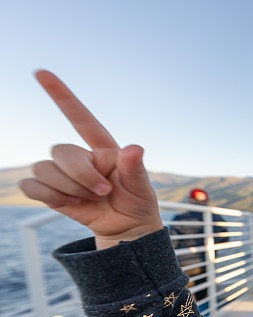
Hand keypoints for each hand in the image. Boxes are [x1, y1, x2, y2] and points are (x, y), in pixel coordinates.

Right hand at [18, 70, 163, 248]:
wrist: (127, 229)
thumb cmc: (137, 204)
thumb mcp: (142, 188)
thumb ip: (136, 169)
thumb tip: (135, 148)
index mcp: (104, 150)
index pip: (81, 119)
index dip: (62, 96)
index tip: (42, 73)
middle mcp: (81, 158)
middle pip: (61, 150)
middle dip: (80, 174)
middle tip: (103, 192)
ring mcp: (65, 174)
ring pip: (44, 167)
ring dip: (66, 187)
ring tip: (89, 199)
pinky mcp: (52, 192)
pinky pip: (31, 185)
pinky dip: (47, 195)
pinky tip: (70, 203)